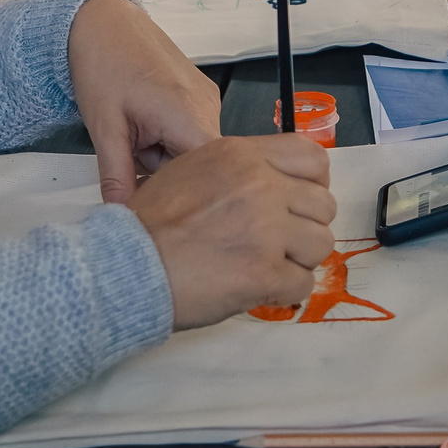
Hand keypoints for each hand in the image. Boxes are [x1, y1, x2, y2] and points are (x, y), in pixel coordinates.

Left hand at [68, 0, 223, 203]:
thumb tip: (122, 215)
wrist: (102, 21)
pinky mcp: (200, 92)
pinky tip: (143, 120)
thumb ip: (117, 177)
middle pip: (199, 165)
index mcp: (190, 116)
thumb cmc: (102, 65)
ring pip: (193, 149)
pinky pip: (191, 129)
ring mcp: (207, 97)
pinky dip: (168, 135)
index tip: (149, 199)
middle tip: (130, 153)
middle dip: (165, 172)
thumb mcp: (105, 129)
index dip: (179, 194)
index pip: (207, 176)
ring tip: (133, 130)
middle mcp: (209, 106)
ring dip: (164, 153)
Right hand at [131, 133, 336, 328]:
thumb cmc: (150, 225)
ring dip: (299, 260)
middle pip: (323, 204)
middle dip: (306, 228)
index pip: (313, 157)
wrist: (124, 266)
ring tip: (268, 268)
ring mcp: (266, 228)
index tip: (300, 204)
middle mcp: (260, 185)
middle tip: (279, 244)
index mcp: (242, 155)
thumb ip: (237, 171)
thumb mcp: (191, 170)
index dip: (314, 184)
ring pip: (321, 243)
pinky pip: (304, 283)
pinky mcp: (264, 271)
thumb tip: (275, 186)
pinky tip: (261, 289)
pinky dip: (286, 292)